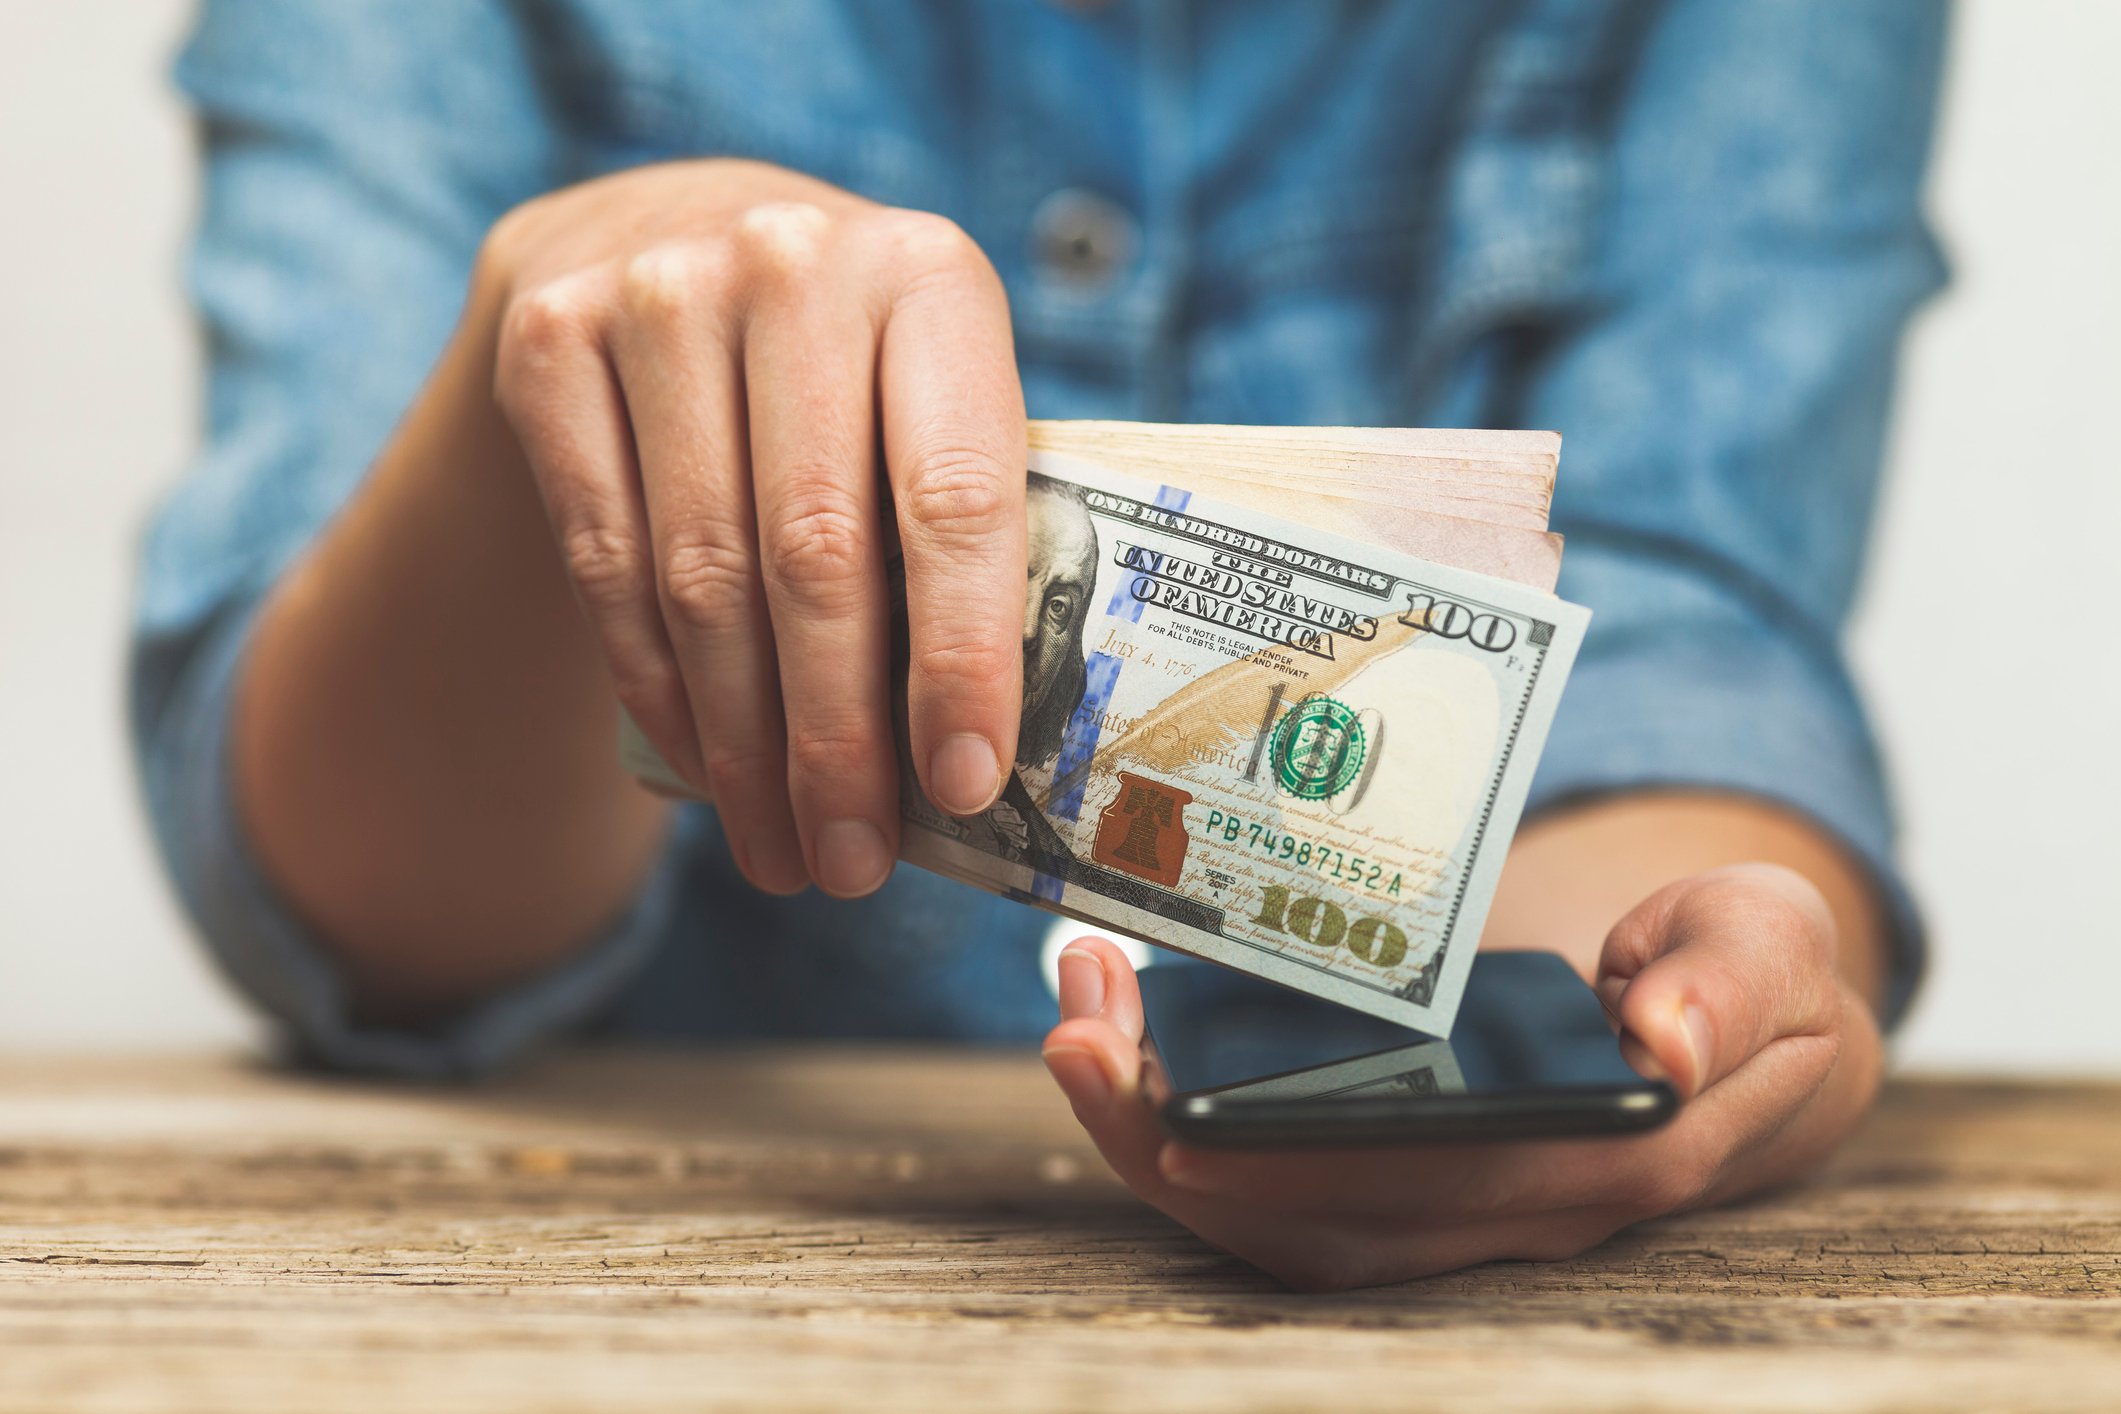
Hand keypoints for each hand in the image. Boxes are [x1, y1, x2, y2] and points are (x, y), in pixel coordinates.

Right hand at [483, 159, 1026, 897]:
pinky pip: (606, 564)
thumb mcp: (929, 397)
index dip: (962, 657)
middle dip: (836, 741)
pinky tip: (704, 769)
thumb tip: (972, 767)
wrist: (670, 232)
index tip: (964, 788)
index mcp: (931, 278)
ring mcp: (653, 292)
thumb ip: (961, 533)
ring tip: (784, 854)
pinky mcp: (544, 339)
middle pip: (813, 556)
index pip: (954, 498)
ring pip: (701, 578)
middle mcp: (792, 264)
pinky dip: (659, 692)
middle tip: (852, 864)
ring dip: (744, 747)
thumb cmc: (848, 364)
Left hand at [1041, 863, 1882, 1290]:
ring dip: (1159, 1143)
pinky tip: (1128, 1039)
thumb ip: (1734, 986)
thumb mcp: (1774, 949)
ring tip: (1076, 1029)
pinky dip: (1190, 1128)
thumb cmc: (1748, 974)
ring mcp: (1454, 1204)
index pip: (1436, 1185)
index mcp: (1606, 1156)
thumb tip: (1666, 1038)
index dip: (1301, 1165)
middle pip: (1323, 1220)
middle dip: (1178, 1150)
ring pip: (1285, 1219)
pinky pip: (1283, 1184)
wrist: (1738, 1021)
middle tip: (1075, 1042)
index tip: (1178, 1117)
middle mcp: (1514, 1210)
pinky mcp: (1409, 1174)